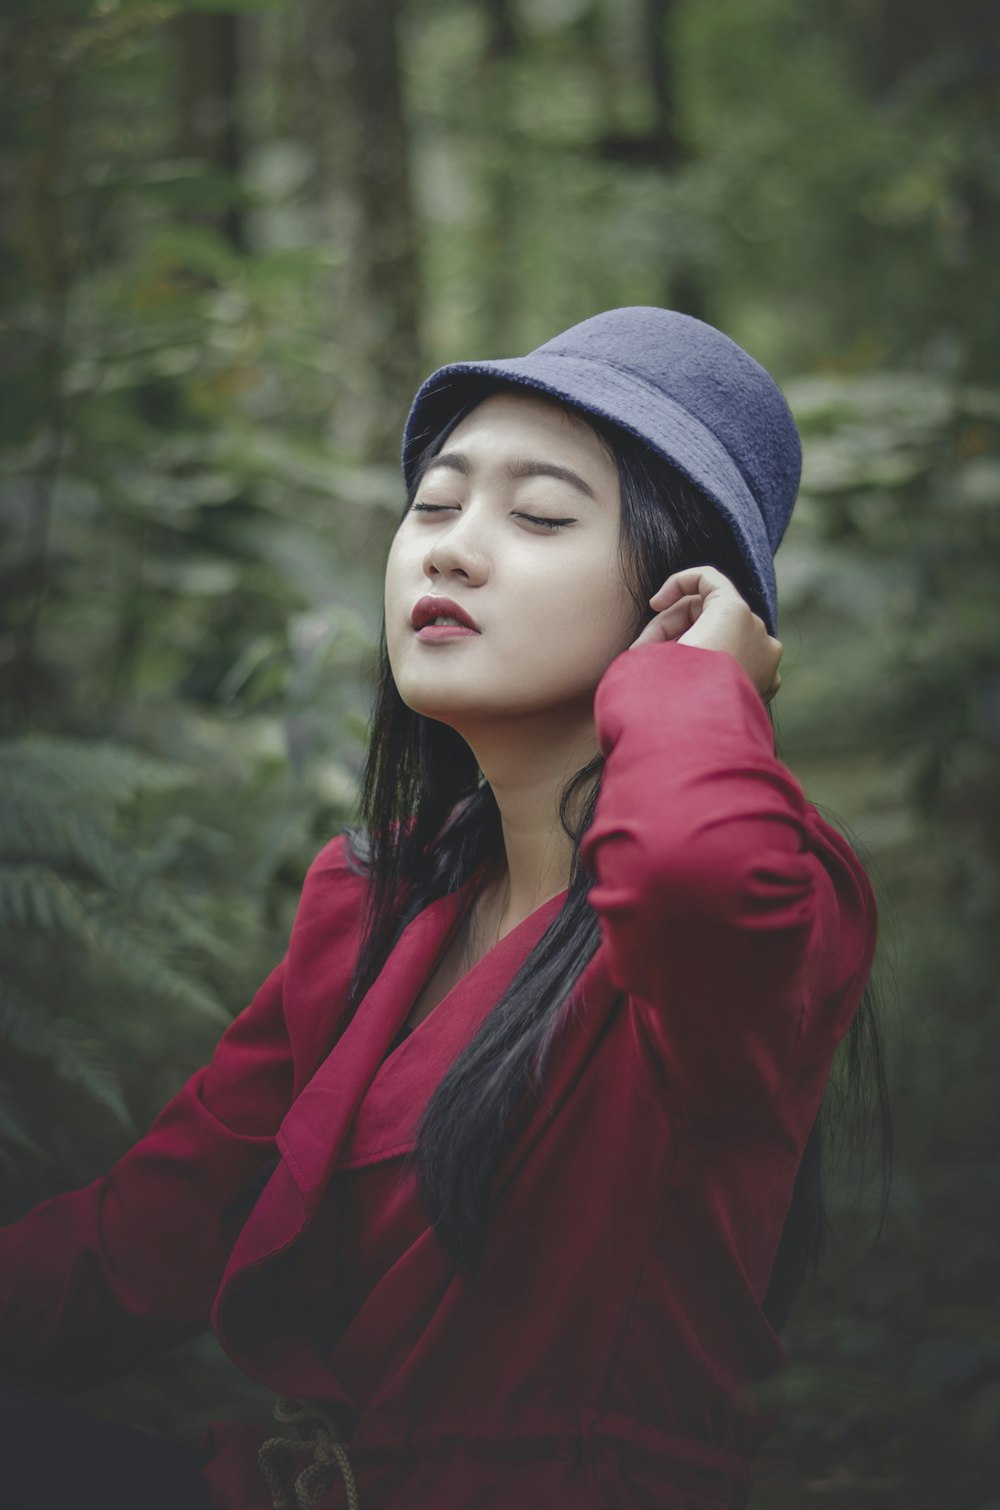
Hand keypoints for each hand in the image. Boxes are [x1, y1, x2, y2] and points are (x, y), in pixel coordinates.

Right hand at [628, 564, 782, 702]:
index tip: (654, 605)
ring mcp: (767, 661)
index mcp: (735, 613)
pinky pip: (736, 665)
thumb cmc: (672, 689)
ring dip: (689, 650)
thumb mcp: (662, 642)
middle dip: (671, 628)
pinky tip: (688, 689)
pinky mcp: (765, 687)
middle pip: (709, 613)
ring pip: (722, 639)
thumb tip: (673, 642)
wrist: (694, 738)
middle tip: (642, 652)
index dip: (675, 585)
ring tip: (659, 675)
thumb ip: (673, 625)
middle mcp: (758, 632)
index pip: (705, 579)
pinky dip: (712, 669)